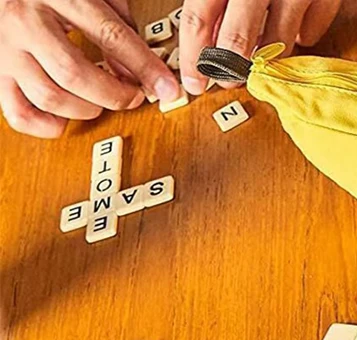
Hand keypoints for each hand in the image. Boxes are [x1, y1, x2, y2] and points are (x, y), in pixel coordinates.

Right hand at [0, 0, 180, 137]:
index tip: (167, 88)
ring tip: (99, 103)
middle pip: (75, 74)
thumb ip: (116, 21)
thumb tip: (136, 69)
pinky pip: (19, 114)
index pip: (110, 36)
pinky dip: (48, 126)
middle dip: (114, 95)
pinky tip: (65, 118)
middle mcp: (25, 22)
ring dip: (85, 110)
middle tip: (133, 97)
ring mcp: (6, 50)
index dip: (144, 68)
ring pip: (50, 97)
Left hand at [179, 0, 341, 94]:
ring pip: (277, 43)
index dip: (193, 54)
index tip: (194, 81)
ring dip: (266, 58)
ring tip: (259, 59)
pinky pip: (312, 31)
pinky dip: (301, 38)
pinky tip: (292, 33)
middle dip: (229, 67)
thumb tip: (204, 33)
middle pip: (237, 37)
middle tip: (226, 79)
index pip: (199, 15)